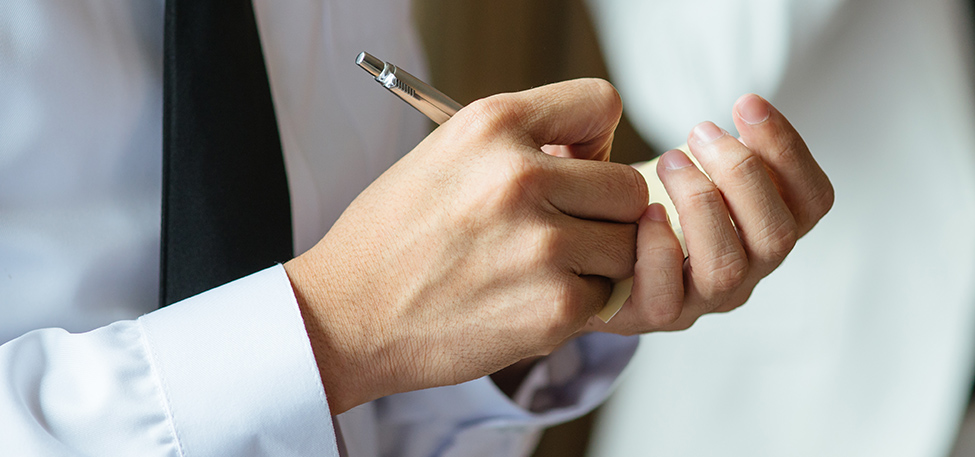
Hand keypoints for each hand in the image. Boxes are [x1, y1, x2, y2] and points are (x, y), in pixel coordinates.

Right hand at [284, 79, 646, 413]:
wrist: (347, 316)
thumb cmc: (390, 240)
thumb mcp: (444, 155)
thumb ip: (518, 143)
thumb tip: (588, 154)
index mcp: (491, 125)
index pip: (601, 104)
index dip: (594, 139)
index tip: (571, 165)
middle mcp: (519, 175)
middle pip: (627, 186)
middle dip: (602, 211)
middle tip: (561, 229)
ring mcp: (541, 243)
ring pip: (627, 244)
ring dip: (595, 261)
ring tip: (541, 267)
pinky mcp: (554, 304)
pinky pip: (605, 295)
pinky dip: (574, 304)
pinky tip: (523, 300)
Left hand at [585, 94, 833, 334]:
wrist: (577, 260)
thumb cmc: (635, 202)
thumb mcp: (677, 166)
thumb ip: (713, 145)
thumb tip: (744, 105)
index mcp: (761, 232)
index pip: (812, 202)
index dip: (790, 150)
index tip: (747, 103)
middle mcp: (742, 273)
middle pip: (778, 236)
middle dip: (744, 173)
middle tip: (699, 131)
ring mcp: (697, 301)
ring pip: (728, 268)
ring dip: (702, 204)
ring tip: (668, 161)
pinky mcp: (647, 316)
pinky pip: (667, 298)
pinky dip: (659, 250)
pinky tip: (643, 212)